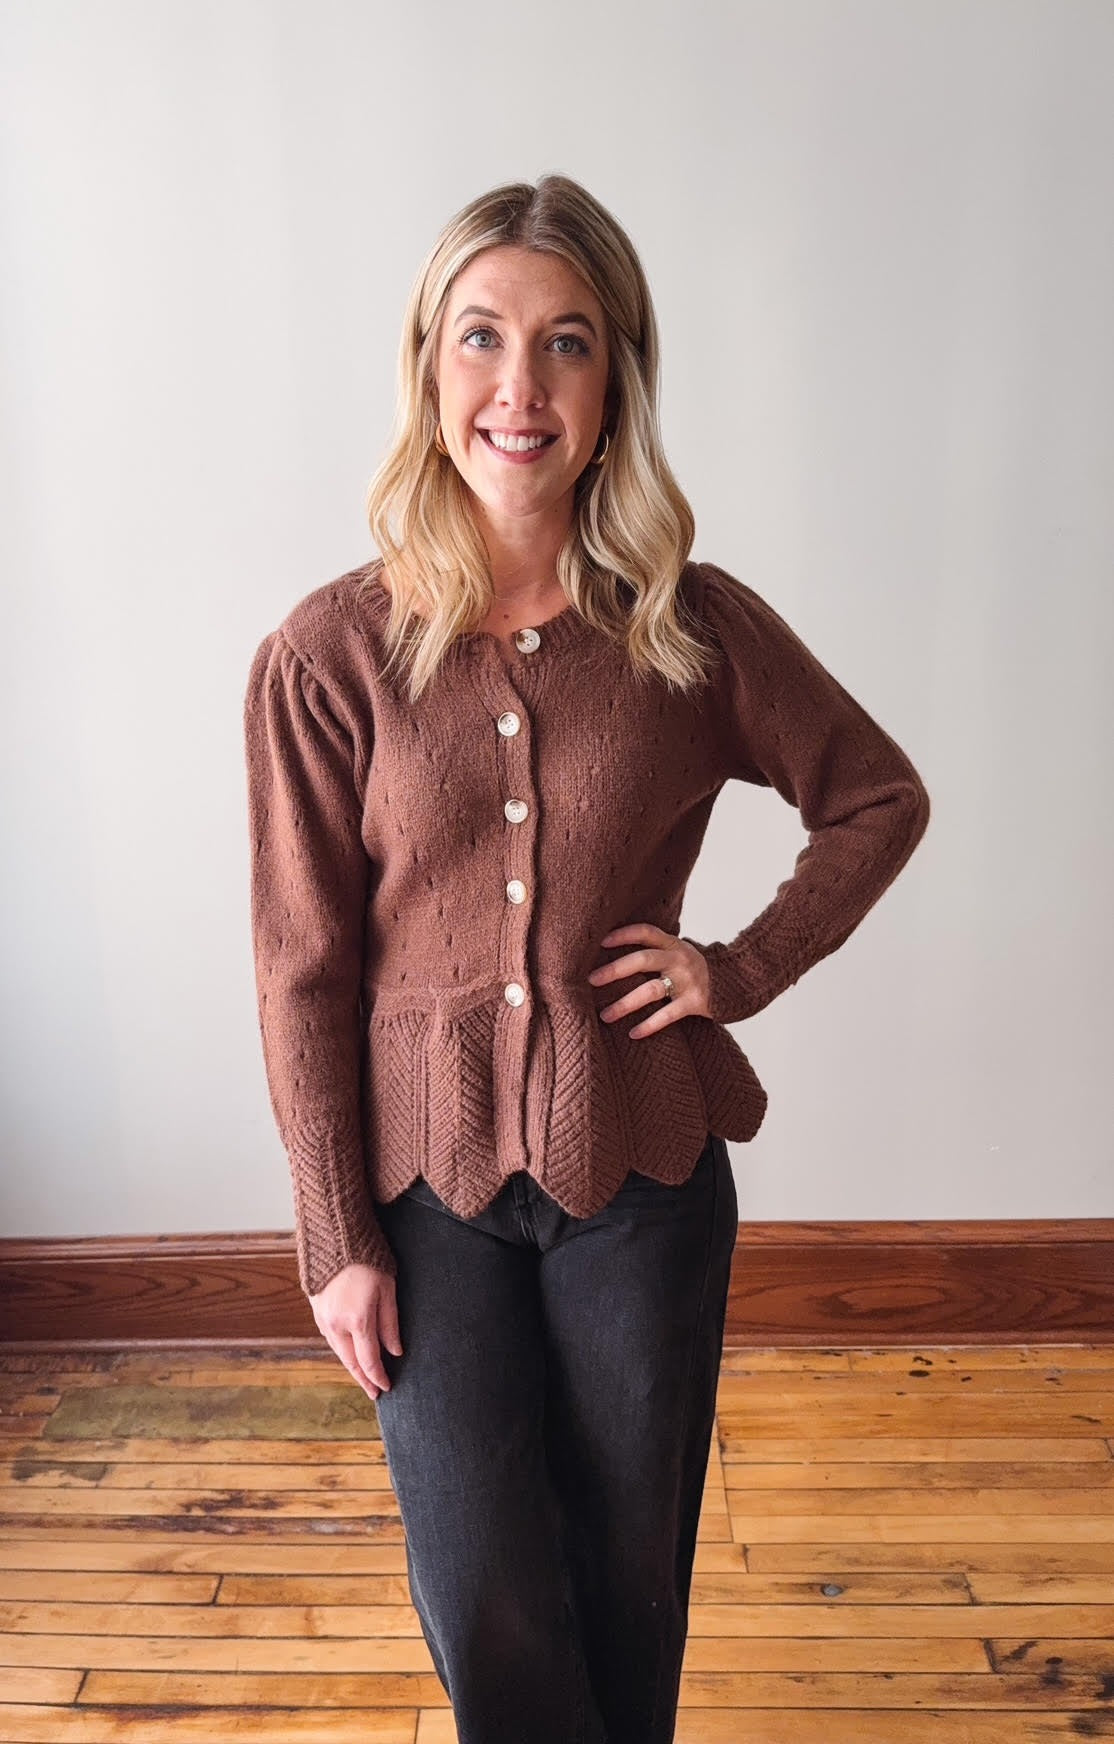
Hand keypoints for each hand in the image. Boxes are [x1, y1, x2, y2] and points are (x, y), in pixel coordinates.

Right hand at [308, 1262, 402, 1402]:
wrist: (336, 1238)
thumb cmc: (368, 1260)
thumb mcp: (388, 1290)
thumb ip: (390, 1324)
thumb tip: (395, 1352)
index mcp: (358, 1320)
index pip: (369, 1360)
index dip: (378, 1377)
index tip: (386, 1387)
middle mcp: (336, 1324)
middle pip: (350, 1361)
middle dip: (363, 1379)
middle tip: (374, 1392)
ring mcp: (323, 1318)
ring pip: (339, 1351)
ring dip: (351, 1365)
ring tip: (364, 1376)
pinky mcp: (316, 1310)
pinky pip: (330, 1338)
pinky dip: (342, 1349)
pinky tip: (350, 1352)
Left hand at [587, 923, 711, 1037]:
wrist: (736, 982)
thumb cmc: (696, 968)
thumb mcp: (680, 952)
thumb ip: (657, 950)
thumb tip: (615, 953)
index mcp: (674, 944)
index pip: (645, 932)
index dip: (623, 935)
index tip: (600, 942)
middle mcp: (679, 959)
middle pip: (642, 960)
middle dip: (614, 970)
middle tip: (591, 980)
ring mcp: (687, 981)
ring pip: (650, 991)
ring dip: (624, 1004)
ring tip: (605, 1016)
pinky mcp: (695, 1003)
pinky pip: (667, 1015)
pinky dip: (649, 1025)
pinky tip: (633, 1034)